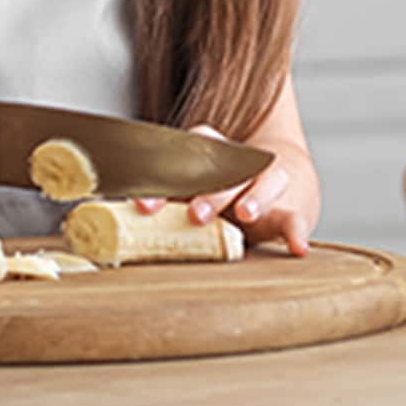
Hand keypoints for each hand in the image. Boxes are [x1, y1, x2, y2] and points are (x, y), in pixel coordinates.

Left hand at [133, 128, 319, 257]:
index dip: (161, 180)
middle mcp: (238, 165)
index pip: (182, 157)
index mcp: (206, 157)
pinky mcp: (292, 208)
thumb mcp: (192, 190)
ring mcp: (266, 184)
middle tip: (195, 215)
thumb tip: (108, 221)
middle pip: (224, 171)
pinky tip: (297, 248)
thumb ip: (162, 201)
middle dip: (209, 192)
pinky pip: (295, 218)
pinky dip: (297, 232)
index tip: (142, 205)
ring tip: (247, 214)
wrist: (287, 180)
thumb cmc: (224, 190)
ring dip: (254, 197)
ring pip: (263, 183)